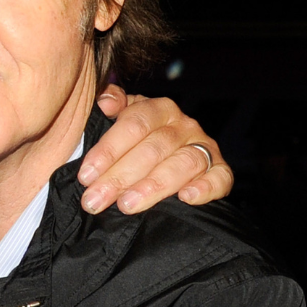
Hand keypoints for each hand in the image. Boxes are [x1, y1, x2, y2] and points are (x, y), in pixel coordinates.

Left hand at [79, 86, 233, 213]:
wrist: (166, 154)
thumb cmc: (136, 139)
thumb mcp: (121, 118)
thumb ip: (111, 104)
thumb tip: (106, 102)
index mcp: (158, 108)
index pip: (133, 125)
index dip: (108, 150)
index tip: (85, 176)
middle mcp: (184, 125)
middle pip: (152, 149)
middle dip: (120, 177)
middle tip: (96, 200)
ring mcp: (204, 146)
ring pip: (182, 164)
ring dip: (153, 186)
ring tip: (127, 205)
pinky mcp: (221, 169)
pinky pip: (220, 177)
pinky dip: (205, 187)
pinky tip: (186, 198)